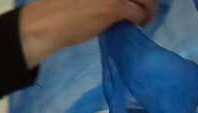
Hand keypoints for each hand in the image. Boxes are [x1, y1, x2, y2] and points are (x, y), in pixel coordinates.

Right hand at [18, 0, 155, 66]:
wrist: (49, 21)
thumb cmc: (64, 10)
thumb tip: (126, 3)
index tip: (138, 3)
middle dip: (147, 1)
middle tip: (144, 13)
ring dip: (148, 10)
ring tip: (142, 21)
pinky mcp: (115, 5)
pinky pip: (138, 12)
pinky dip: (141, 20)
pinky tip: (136, 26)